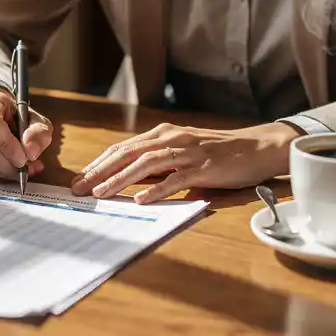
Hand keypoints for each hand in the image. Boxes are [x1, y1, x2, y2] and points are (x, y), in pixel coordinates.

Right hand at [0, 88, 53, 180]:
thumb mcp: (34, 119)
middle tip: (26, 168)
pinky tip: (6, 169)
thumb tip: (31, 152)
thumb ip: (38, 132)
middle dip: (8, 163)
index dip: (7, 144)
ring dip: (4, 172)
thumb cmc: (16, 117)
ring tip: (21, 169)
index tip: (23, 158)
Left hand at [70, 122, 300, 203]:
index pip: (124, 147)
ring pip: (146, 164)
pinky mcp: (204, 168)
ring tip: (101, 194)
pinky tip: (141, 200)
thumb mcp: (183, 153)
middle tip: (79, 187)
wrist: (257, 148)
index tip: (81, 177)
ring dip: (120, 180)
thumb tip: (131, 181)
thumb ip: (159, 163)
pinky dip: (157, 190)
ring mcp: (188, 152)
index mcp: (164, 134)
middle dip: (100, 171)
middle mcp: (172, 138)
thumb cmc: (218, 153)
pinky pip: (176, 179)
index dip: (100, 162)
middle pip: (128, 153)